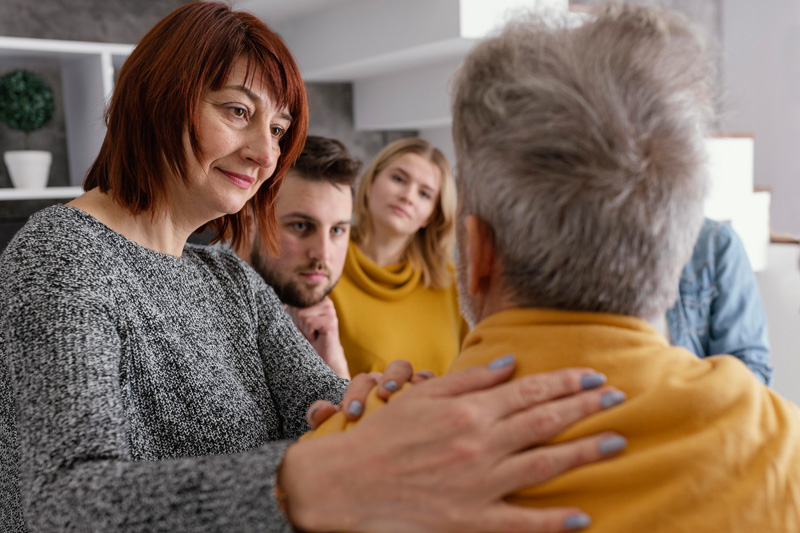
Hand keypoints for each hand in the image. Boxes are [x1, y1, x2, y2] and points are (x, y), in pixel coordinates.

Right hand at [282, 357, 626, 532]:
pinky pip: (520, 523)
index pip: (530, 391)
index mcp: (468, 411)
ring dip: (584, 453)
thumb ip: (469, 379)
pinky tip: (583, 516)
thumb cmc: (383, 435)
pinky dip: (553, 522)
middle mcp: (480, 444)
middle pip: (544, 422)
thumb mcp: (423, 397)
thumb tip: (510, 363)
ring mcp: (478, 484)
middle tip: (619, 398)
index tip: (595, 376)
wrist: (346, 484)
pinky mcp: (470, 520)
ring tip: (617, 442)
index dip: (566, 382)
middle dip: (586, 408)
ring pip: (543, 464)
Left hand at [287, 297, 349, 378]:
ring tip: (313, 334)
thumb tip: (280, 301)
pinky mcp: (331, 320)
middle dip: (298, 322)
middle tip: (309, 331)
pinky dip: (309, 333)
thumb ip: (292, 307)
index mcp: (317, 298)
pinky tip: (317, 337)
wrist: (321, 358)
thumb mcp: (296, 320)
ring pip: (302, 314)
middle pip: (297, 306)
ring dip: (303, 328)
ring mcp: (330, 309)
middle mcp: (325, 300)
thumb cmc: (307, 339)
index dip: (293, 314)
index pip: (295, 298)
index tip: (304, 324)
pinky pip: (309, 322)